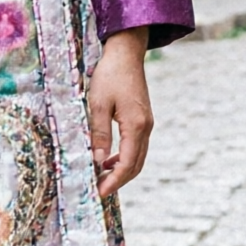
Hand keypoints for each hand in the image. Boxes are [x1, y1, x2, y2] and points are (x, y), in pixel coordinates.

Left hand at [88, 29, 154, 197]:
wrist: (126, 53)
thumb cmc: (110, 75)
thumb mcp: (98, 104)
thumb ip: (99, 134)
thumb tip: (98, 161)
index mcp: (136, 126)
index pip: (127, 164)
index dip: (114, 181)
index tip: (99, 193)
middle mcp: (146, 127)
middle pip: (136, 165)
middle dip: (119, 181)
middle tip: (100, 191)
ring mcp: (147, 123)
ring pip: (138, 157)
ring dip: (122, 170)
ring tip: (102, 178)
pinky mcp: (143, 118)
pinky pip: (137, 146)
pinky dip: (125, 158)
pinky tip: (109, 159)